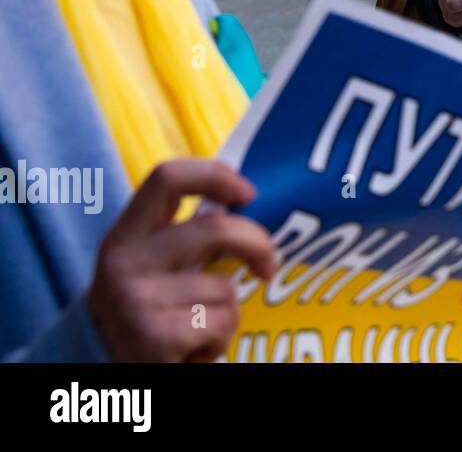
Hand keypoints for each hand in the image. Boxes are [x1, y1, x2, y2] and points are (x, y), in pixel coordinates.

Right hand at [87, 158, 275, 361]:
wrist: (106, 374)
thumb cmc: (149, 313)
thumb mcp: (155, 268)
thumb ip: (188, 237)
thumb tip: (246, 204)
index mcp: (124, 237)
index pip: (167, 178)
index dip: (216, 176)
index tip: (248, 193)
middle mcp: (122, 263)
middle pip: (215, 228)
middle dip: (257, 244)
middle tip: (268, 264)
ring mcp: (134, 300)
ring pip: (225, 287)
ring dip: (227, 311)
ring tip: (197, 327)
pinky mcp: (152, 338)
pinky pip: (222, 321)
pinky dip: (220, 339)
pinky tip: (192, 349)